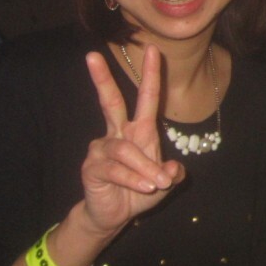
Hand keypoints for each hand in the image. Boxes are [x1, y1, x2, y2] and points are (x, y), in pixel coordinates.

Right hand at [80, 45, 184, 236]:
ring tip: (154, 184)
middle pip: (110, 102)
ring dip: (144, 168)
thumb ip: (172, 174)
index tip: (153, 49)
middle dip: (102, 79)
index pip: (147, 98)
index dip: (151, 75)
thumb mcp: (163, 184)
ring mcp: (102, 149)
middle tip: (92, 55)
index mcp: (139, 131)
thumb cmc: (139, 192)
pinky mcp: (92, 167)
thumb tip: (172, 169)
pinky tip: (143, 188)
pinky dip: (133, 179)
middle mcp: (118, 134)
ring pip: (126, 150)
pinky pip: (117, 169)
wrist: (114, 216)